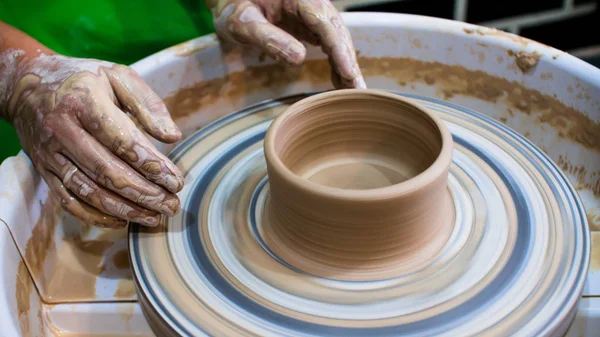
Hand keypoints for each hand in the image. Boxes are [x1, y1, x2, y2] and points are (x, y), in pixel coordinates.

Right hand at [4, 53, 183, 228]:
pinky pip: (68, 200)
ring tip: (154, 218)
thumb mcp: (117, 75)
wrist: (25, 84)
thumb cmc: (83, 79)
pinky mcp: (44, 170)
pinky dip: (95, 216)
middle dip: (144, 193)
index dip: (152, 165)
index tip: (177, 181)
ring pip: (89, 191)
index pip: (123, 141)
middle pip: (108, 171)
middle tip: (172, 206)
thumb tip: (172, 137)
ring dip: (124, 209)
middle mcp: (62, 129)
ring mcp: (50, 153)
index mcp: (84, 101)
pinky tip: (121, 221)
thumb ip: (147, 104)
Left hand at [209, 0, 365, 88]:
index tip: (349, 72)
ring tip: (353, 91)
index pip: (325, 24)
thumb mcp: (243, 23)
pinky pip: (328, 43)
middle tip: (358, 90)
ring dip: (346, 64)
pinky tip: (341, 81)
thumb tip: (299, 58)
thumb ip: (269, 37)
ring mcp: (312, 13)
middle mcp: (311, 3)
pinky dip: (336, 62)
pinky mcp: (310, 24)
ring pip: (337, 38)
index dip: (339, 49)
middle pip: (337, 32)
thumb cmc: (233, 7)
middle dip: (349, 61)